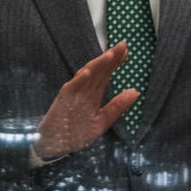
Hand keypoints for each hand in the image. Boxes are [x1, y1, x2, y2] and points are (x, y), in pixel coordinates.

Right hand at [32, 41, 137, 158]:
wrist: (55, 145)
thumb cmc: (77, 132)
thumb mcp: (102, 121)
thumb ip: (117, 106)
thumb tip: (135, 91)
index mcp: (94, 93)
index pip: (106, 74)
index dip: (116, 62)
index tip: (127, 51)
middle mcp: (84, 90)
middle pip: (99, 70)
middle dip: (110, 58)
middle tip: (123, 45)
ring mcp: (74, 93)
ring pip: (87, 75)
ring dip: (97, 65)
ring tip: (110, 55)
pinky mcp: (63, 100)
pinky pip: (71, 88)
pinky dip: (79, 80)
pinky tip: (87, 72)